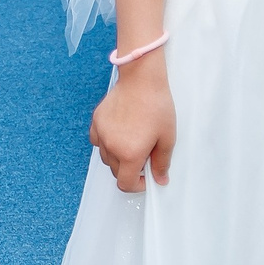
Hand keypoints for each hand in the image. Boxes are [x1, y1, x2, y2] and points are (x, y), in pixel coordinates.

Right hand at [90, 59, 175, 192]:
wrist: (141, 79)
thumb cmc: (156, 104)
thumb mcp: (167, 137)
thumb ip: (162, 162)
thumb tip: (160, 178)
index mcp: (130, 154)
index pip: (125, 184)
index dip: (137, 185)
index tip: (145, 177)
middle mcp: (111, 146)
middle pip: (115, 171)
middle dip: (129, 169)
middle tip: (144, 154)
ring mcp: (101, 133)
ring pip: (106, 157)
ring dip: (117, 157)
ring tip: (132, 142)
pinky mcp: (96, 121)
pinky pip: (97, 141)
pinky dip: (106, 143)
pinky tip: (118, 134)